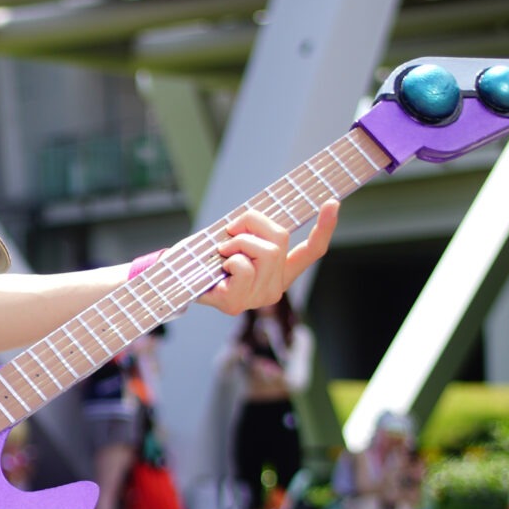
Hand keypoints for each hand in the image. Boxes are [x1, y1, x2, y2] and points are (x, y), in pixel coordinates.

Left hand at [200, 199, 337, 315]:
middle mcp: (275, 287)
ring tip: (222, 252)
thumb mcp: (235, 237)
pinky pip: (243, 267)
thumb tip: (256, 218)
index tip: (333, 203)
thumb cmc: (207, 257)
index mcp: (279, 271)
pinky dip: (228, 259)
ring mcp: (257, 298)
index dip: (325, 228)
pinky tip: (218, 270)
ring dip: (237, 242)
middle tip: (230, 231)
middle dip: (251, 224)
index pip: (311, 252)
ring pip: (265, 251)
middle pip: (280, 239)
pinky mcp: (238, 304)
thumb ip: (254, 230)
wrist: (176, 280)